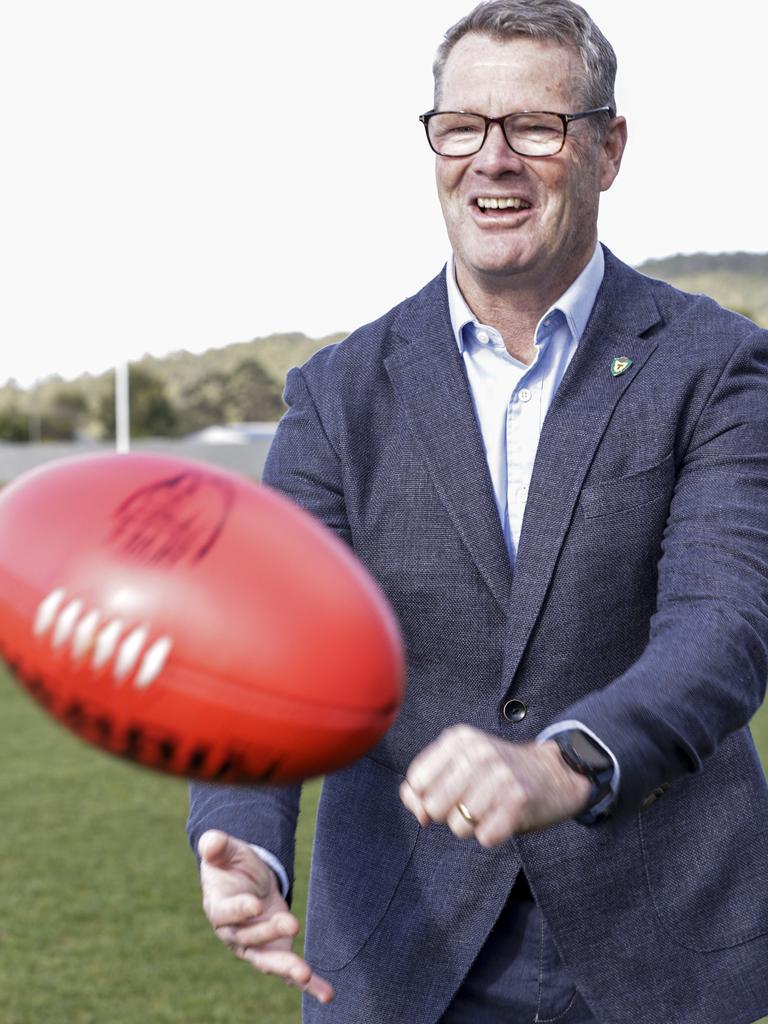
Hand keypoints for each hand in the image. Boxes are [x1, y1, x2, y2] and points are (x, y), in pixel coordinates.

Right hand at [198, 830, 333, 1004]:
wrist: (245, 880)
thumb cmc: (231, 864)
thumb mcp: (224, 851)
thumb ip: (216, 846)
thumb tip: (212, 841)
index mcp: (218, 908)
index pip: (226, 913)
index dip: (240, 910)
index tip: (255, 904)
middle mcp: (234, 934)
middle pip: (250, 938)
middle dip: (270, 932)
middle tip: (292, 921)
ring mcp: (256, 946)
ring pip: (269, 961)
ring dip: (287, 969)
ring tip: (305, 974)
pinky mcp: (276, 951)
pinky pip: (289, 972)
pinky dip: (308, 985)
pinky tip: (326, 993)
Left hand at [399, 726, 591, 846]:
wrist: (554, 773)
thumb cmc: (497, 773)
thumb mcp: (460, 764)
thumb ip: (425, 787)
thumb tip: (419, 814)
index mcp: (459, 739)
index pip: (416, 780)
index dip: (425, 796)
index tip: (446, 792)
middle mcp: (478, 752)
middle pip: (433, 806)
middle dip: (447, 814)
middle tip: (471, 801)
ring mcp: (499, 775)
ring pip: (458, 826)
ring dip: (471, 826)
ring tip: (490, 808)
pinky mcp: (519, 800)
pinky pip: (485, 837)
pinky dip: (492, 834)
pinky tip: (503, 817)